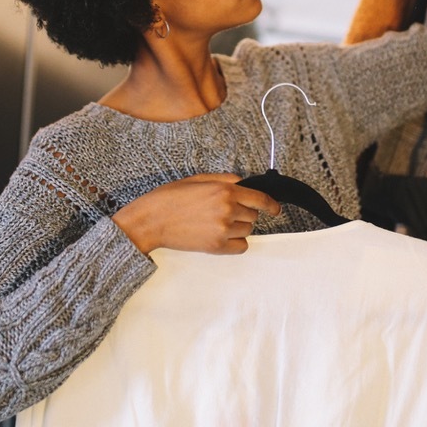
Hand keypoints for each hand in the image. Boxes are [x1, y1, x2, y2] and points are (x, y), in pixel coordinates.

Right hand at [111, 173, 280, 255]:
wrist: (151, 221)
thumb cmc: (170, 198)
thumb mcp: (198, 179)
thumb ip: (224, 179)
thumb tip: (242, 182)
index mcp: (225, 190)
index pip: (260, 199)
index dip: (271, 205)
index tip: (275, 209)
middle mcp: (228, 209)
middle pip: (253, 215)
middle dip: (244, 213)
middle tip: (224, 212)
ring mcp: (223, 229)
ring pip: (247, 230)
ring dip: (238, 227)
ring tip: (217, 223)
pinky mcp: (216, 247)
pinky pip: (241, 247)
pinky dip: (236, 243)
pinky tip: (222, 237)